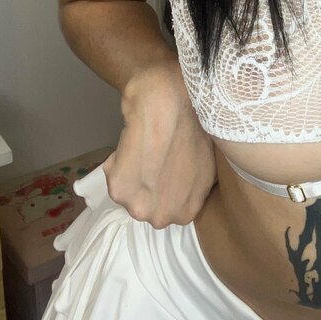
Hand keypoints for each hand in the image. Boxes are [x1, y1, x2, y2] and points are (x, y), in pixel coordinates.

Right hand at [102, 63, 217, 227]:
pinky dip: (118, 160)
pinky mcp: (119, 190)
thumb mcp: (206, 161)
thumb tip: (184, 179)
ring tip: (143, 146)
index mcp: (187, 211)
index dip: (165, 184)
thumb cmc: (195, 124)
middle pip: (147, 204)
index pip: (169, 207)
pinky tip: (132, 142)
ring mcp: (140, 207)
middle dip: (147, 183)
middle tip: (153, 155)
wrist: (170, 102)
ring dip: (131, 172)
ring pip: (128, 191)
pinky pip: (113, 176)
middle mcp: (163, 216)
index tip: (165, 164)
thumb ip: (192, 182)